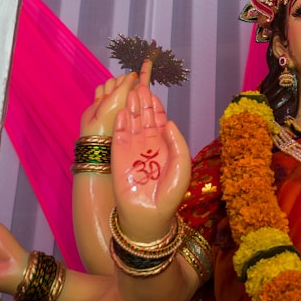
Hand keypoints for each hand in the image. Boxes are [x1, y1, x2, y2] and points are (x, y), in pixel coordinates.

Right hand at [80, 60, 151, 136]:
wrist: (94, 134)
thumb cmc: (111, 119)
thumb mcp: (123, 96)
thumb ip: (130, 84)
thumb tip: (133, 75)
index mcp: (138, 102)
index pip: (144, 83)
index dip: (146, 71)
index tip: (148, 60)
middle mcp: (129, 101)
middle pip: (125, 79)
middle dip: (120, 83)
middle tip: (115, 94)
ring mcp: (115, 101)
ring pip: (112, 81)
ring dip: (108, 88)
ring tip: (106, 102)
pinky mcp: (103, 102)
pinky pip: (101, 87)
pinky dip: (99, 93)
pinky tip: (99, 102)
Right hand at [111, 81, 190, 240]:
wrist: (150, 215)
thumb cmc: (170, 193)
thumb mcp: (182, 165)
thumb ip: (178, 142)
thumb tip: (168, 121)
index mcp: (164, 145)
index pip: (158, 120)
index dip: (156, 106)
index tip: (153, 91)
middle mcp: (147, 145)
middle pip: (143, 118)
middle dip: (142, 102)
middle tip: (139, 85)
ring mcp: (132, 151)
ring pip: (131, 125)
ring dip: (130, 109)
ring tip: (130, 93)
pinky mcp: (118, 158)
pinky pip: (118, 138)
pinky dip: (120, 125)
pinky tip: (121, 112)